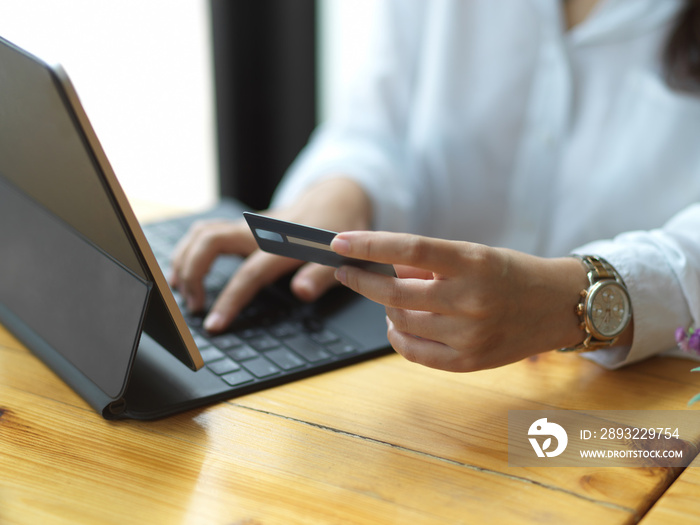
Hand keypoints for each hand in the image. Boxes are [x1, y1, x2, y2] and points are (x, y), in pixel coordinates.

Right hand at [169, 178, 371, 331]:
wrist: (337, 197)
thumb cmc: (341, 231)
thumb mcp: (344, 256)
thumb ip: (322, 275)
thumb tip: (301, 293)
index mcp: (285, 242)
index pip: (250, 273)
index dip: (230, 300)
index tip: (214, 324)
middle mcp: (261, 229)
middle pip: (211, 241)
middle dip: (192, 272)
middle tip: (193, 306)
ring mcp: (249, 224)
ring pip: (203, 232)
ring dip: (185, 259)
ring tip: (181, 291)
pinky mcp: (243, 224)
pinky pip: (207, 232)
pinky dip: (190, 250)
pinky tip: (186, 270)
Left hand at [331, 231, 589, 371]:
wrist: (558, 306)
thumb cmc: (511, 274)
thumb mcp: (475, 254)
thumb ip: (428, 264)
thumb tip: (383, 269)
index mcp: (474, 262)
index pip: (410, 249)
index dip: (369, 245)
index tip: (339, 242)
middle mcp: (472, 299)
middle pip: (396, 292)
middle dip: (361, 280)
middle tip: (345, 271)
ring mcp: (470, 335)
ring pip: (400, 322)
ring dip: (385, 306)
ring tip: (392, 296)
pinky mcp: (469, 362)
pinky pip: (414, 352)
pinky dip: (396, 335)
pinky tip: (396, 323)